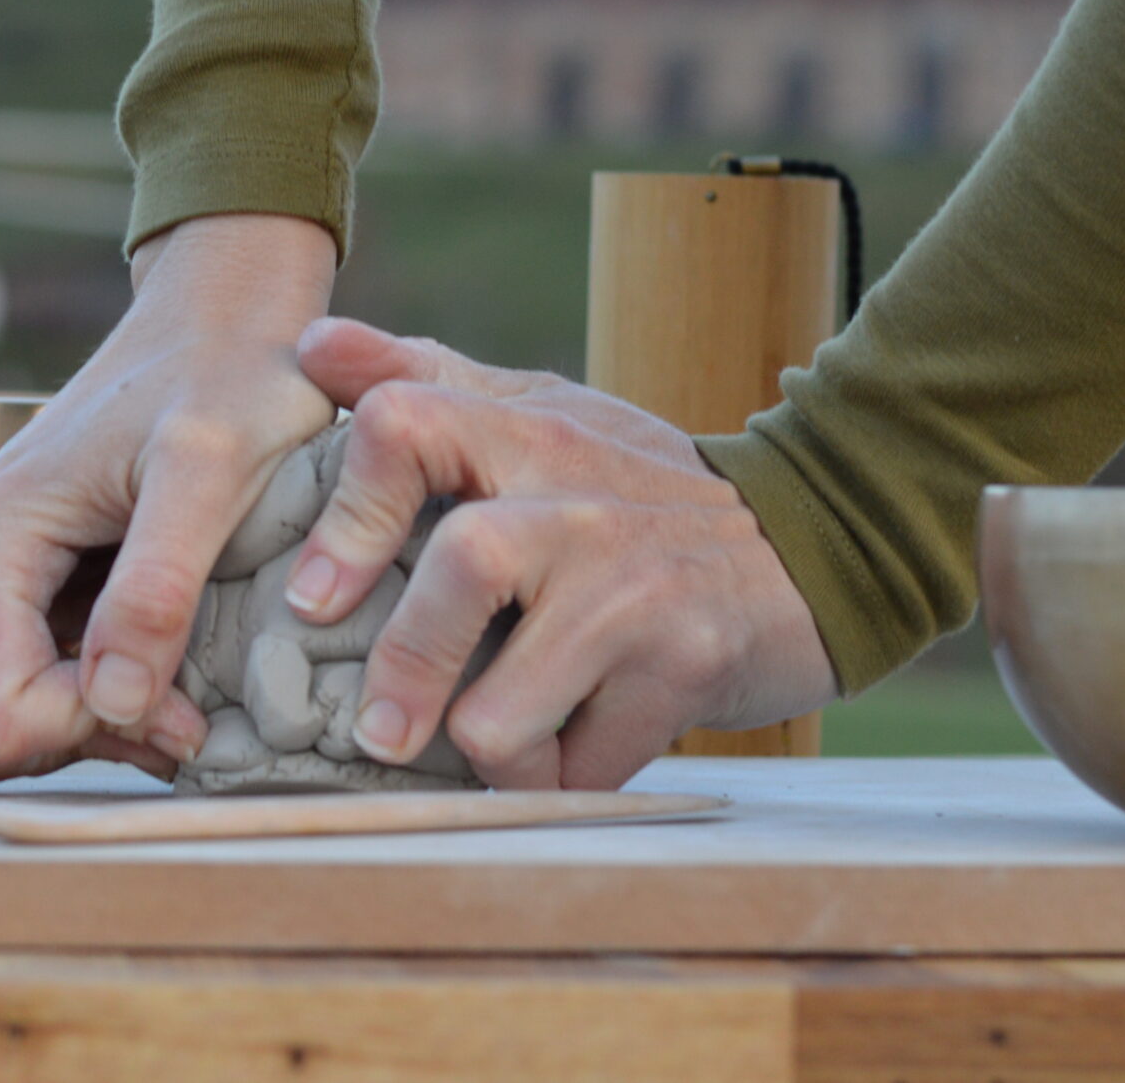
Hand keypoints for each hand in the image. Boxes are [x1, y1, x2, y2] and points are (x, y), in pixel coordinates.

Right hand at [0, 214, 338, 791]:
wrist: (225, 315)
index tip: (169, 698)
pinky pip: (33, 688)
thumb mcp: (210, 468)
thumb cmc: (228, 373)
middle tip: (171, 716)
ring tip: (188, 698)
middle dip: (67, 748)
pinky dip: (98, 708)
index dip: (78, 732)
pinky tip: (175, 676)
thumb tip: (113, 701)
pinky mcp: (29, 590)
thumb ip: (158, 583)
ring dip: (89, 733)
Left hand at [281, 318, 837, 790]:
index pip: (405, 425)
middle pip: (461, 567)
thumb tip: (310, 344)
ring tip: (485, 749)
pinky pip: (578, 765)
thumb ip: (423, 379)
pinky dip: (555, 780)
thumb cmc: (634, 486)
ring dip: (482, 751)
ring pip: (501, 705)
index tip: (311, 599)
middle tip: (377, 730)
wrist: (813, 542)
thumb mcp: (538, 412)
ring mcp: (633, 591)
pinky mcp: (683, 671)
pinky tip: (561, 757)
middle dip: (403, 667)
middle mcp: (577, 502)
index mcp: (526, 431)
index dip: (345, 513)